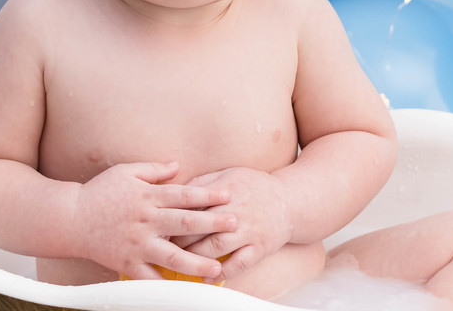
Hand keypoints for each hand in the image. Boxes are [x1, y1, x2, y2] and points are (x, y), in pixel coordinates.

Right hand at [73, 161, 237, 280]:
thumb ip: (154, 170)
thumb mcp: (126, 172)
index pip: (183, 195)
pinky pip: (150, 278)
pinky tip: (185, 290)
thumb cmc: (100, 192)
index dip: (207, 195)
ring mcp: (137, 244)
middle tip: (235, 223)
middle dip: (212, 223)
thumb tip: (179, 166)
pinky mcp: (127, 263)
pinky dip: (167, 285)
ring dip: (196, 262)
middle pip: (184, 222)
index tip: (228, 196)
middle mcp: (145, 221)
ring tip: (217, 267)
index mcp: (147, 197)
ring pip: (172, 256)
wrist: (70, 219)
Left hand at [174, 167, 291, 280]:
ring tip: (181, 260)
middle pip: (202, 226)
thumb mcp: (230, 174)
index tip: (162, 222)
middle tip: (165, 244)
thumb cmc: (255, 187)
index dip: (175, 214)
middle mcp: (238, 211)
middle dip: (180, 237)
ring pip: (217, 246)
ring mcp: (249, 231)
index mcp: (227, 190)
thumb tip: (176, 191)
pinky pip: (239, 264)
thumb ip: (203, 182)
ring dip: (196, 255)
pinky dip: (223, 272)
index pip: (195, 203)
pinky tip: (208, 276)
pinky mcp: (259, 248)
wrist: (290, 201)